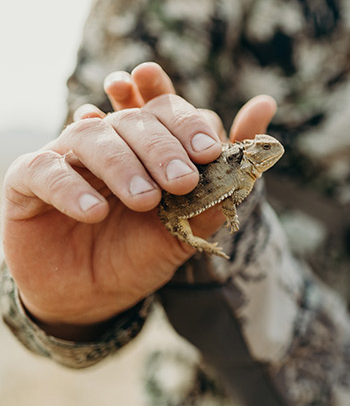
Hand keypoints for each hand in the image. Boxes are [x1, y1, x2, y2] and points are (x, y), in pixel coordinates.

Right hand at [1, 63, 275, 339]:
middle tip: (183, 181)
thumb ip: (226, 174)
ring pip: (90, 137)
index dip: (185, 120)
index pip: (165, 109)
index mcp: (145, 142)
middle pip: (133, 121)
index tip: (208, 148)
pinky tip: (96, 212)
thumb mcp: (190, 222)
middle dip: (163, 147)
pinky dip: (72, 188)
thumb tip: (266, 106)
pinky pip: (44, 172)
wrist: (93, 299)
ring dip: (123, 165)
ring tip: (146, 200)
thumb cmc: (141, 253)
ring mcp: (64, 157)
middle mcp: (105, 141)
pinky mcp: (25, 183)